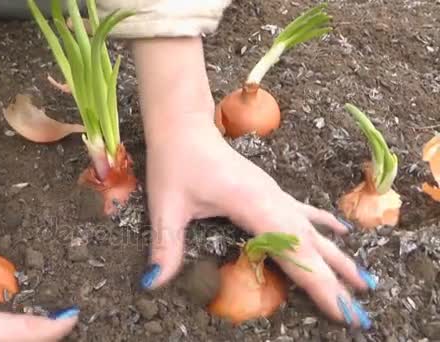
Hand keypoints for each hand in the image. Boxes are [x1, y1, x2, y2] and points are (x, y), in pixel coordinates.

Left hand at [139, 113, 376, 329]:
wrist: (184, 126)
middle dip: (335, 281)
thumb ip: (166, 246)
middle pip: (310, 246)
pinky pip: (303, 212)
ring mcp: (273, 194)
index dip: (316, 282)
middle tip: (360, 314)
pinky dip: (323, 226)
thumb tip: (152, 282)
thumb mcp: (166, 206)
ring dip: (337, 257)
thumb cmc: (175, 162)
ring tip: (364, 282)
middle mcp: (271, 199)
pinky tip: (341, 233)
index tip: (340, 308)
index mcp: (252, 204)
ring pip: (312, 231)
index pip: (292, 250)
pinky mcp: (268, 190)